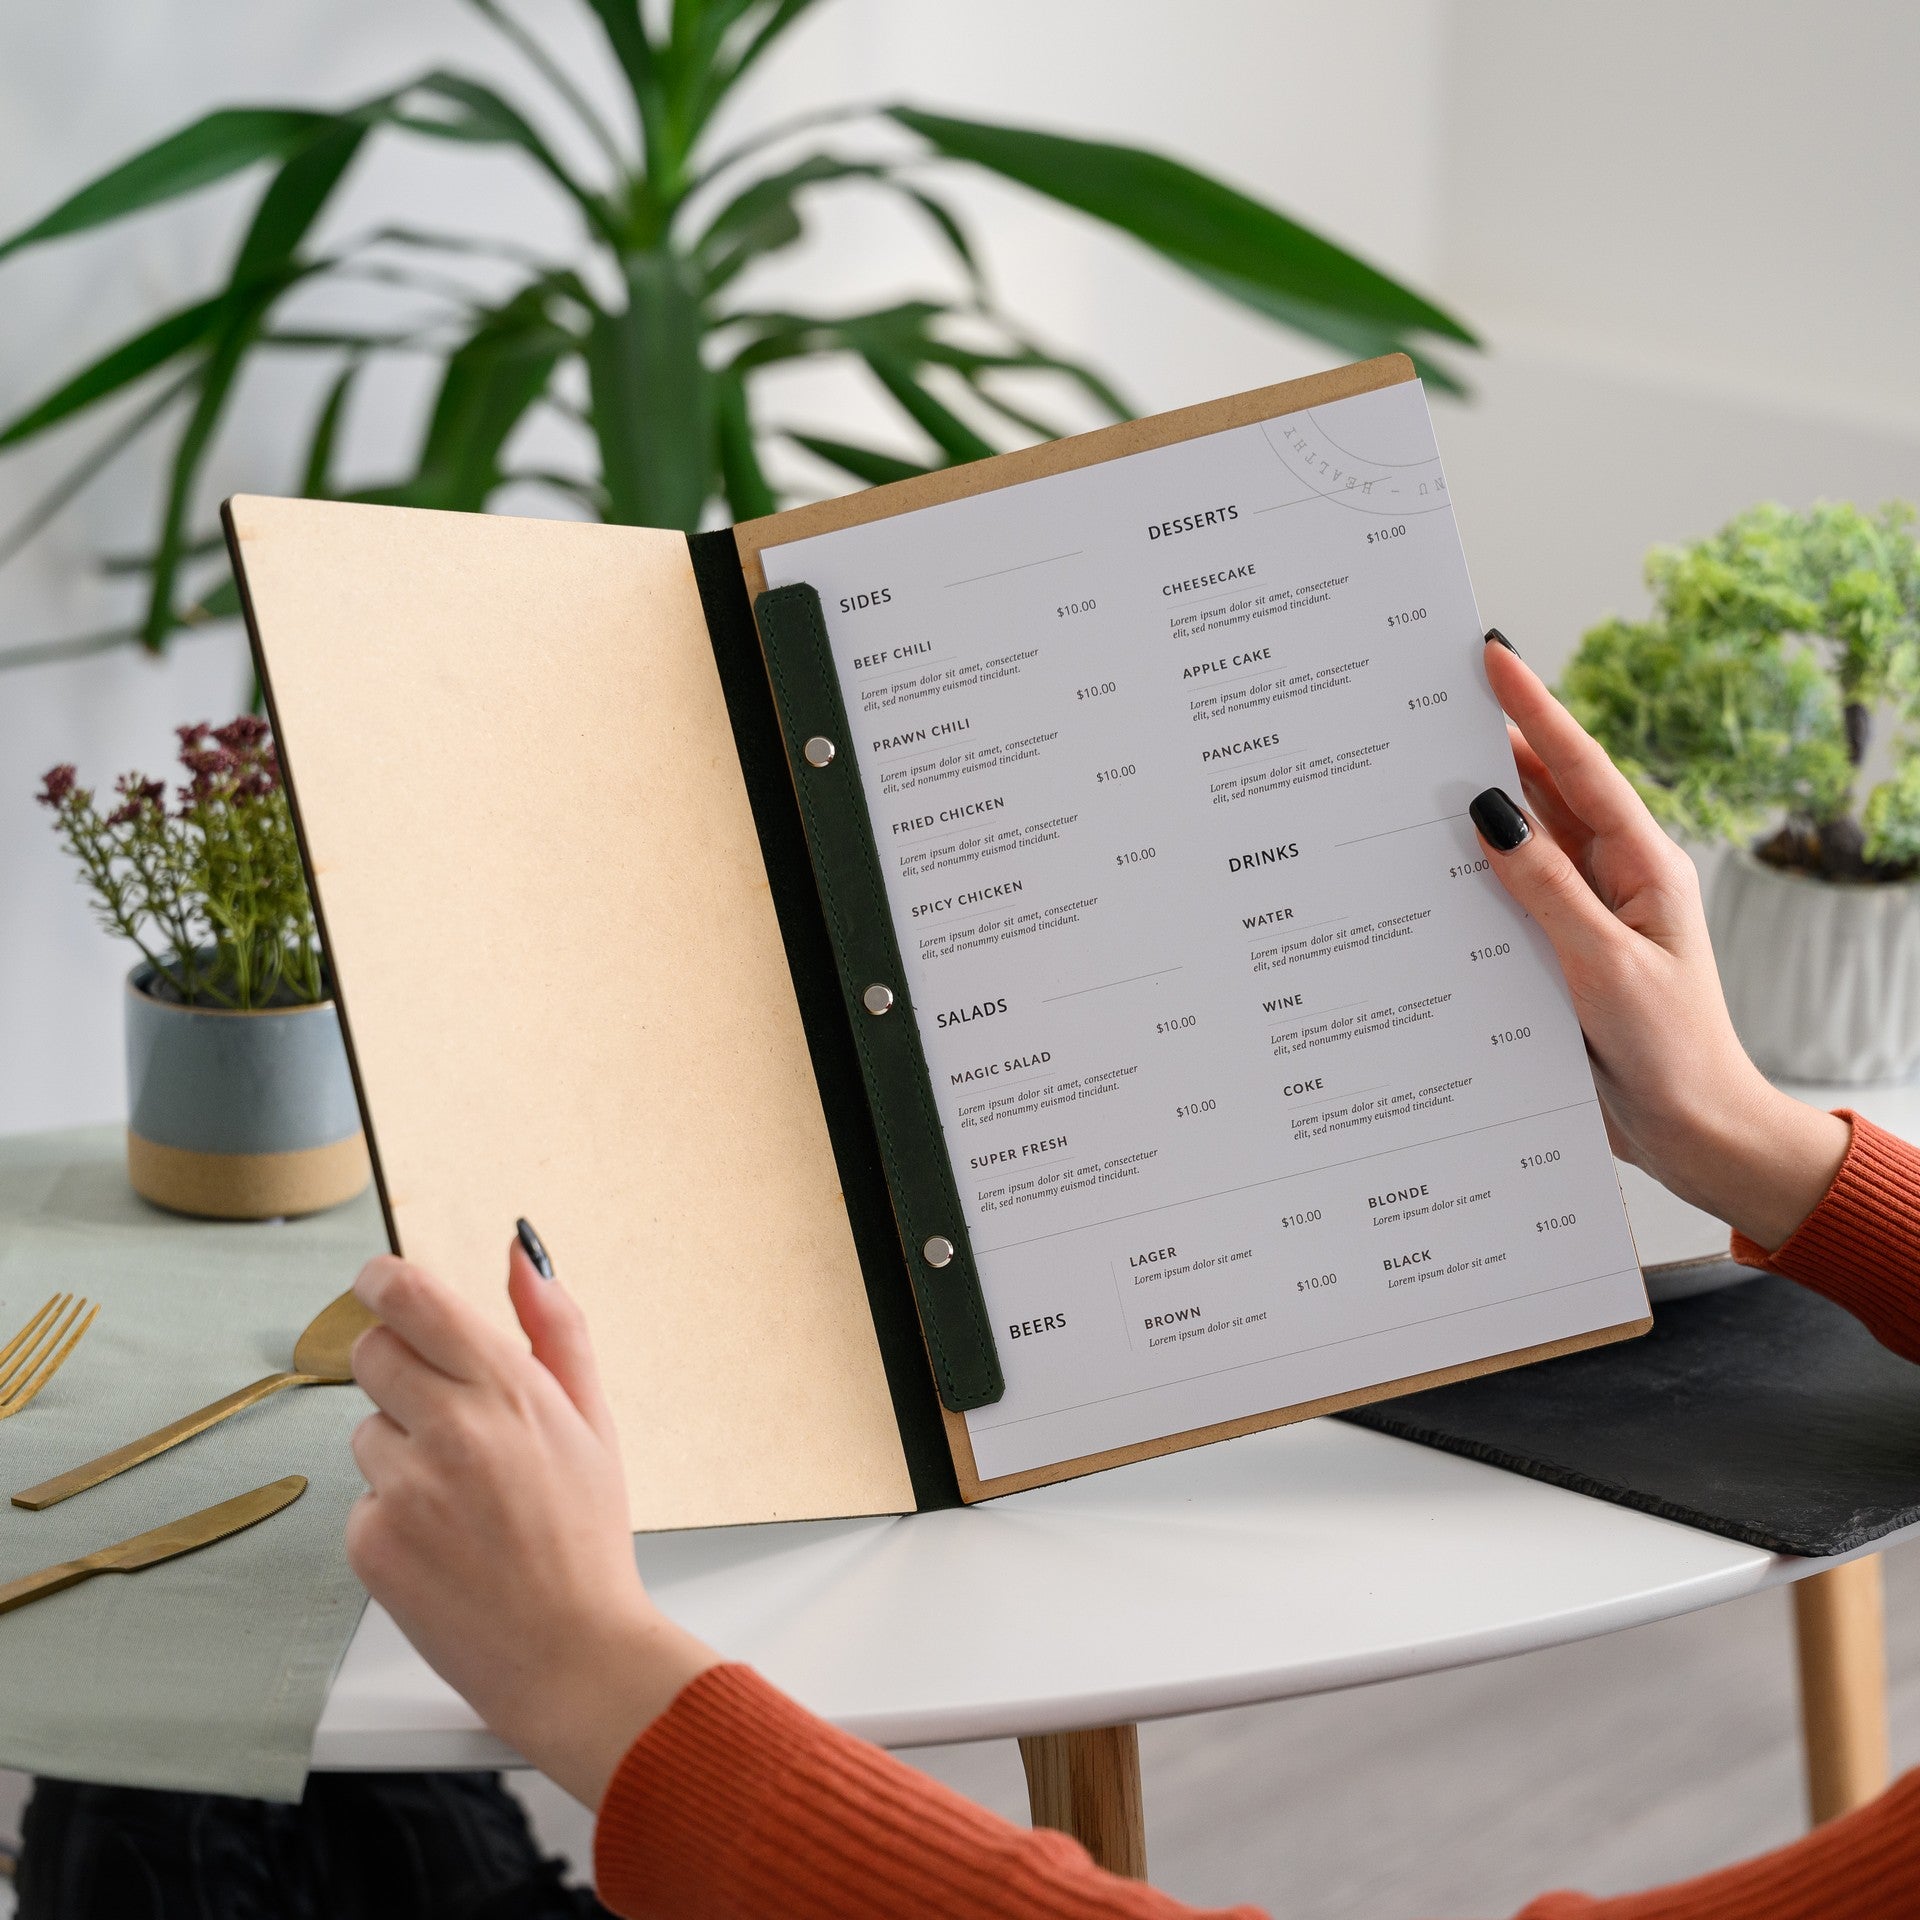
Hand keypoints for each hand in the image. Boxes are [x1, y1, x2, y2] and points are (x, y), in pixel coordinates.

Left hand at [346, 1236, 718, 1807]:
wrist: (571, 1653)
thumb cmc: (587, 1536)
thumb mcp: (592, 1417)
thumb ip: (555, 1325)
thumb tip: (521, 1251)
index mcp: (506, 1388)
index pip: (412, 1298)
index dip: (383, 1280)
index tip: (378, 1282)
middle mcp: (451, 1429)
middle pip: (371, 1352)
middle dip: (396, 1367)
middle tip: (439, 1409)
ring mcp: (405, 1488)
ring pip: (365, 1431)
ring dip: (399, 1450)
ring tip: (460, 1498)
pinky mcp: (371, 1544)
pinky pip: (361, 1500)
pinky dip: (393, 1516)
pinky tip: (442, 1544)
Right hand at [1475, 635, 1847, 1250]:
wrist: (1695, 1137)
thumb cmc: (1668, 1051)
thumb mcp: (1604, 965)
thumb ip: (1545, 888)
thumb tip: (1490, 808)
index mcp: (1643, 866)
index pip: (1578, 769)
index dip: (1533, 709)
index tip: (1490, 655)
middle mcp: (1612, 882)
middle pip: (1543, 797)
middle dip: (1489, 744)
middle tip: (1424, 700)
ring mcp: (1582, 921)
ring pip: (1518, 849)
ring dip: (1470, 814)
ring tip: (1405, 771)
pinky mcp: (1555, 961)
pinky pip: (1503, 905)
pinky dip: (1465, 882)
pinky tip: (1419, 872)